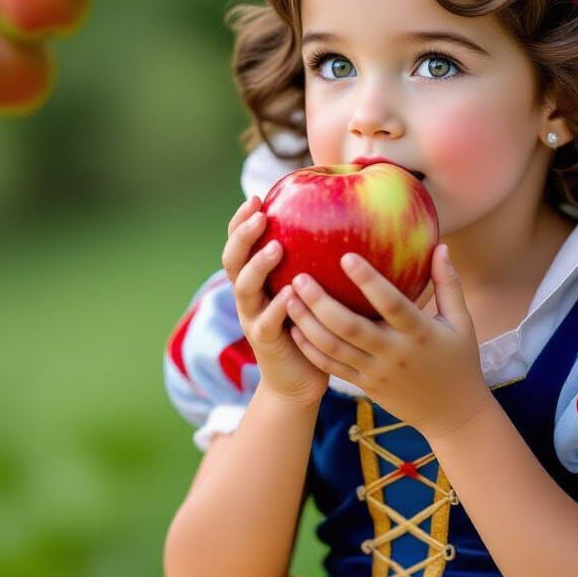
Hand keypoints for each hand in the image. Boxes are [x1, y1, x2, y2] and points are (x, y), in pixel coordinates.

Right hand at [222, 195, 328, 407]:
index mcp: (256, 279)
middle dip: (242, 236)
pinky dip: (278, 307)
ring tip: (276, 248)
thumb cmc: (312, 325)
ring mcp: (252, 319)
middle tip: (260, 216)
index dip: (242, 220)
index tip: (258, 197)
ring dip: (258, 266)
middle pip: (232, 260)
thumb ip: (315, 260)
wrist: (300, 379)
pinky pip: (267, 322)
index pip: (240, 243)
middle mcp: (248, 296)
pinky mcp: (265, 342)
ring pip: (245, 288)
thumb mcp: (310, 289)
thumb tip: (345, 218)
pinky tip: (291, 293)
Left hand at [284, 244, 492, 439]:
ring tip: (287, 297)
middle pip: (351, 328)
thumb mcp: (462, 322)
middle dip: (321, 303)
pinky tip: (294, 328)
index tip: (347, 256)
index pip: (392, 304)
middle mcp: (394, 354)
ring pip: (334, 348)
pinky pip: (332, 367)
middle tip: (300, 277)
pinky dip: (311, 348)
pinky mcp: (364, 385)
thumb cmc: (459, 360)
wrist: (451, 414)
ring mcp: (376, 372)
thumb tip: (441, 245)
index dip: (369, 281)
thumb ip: (449, 284)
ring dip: (307, 323)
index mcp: (419, 333)